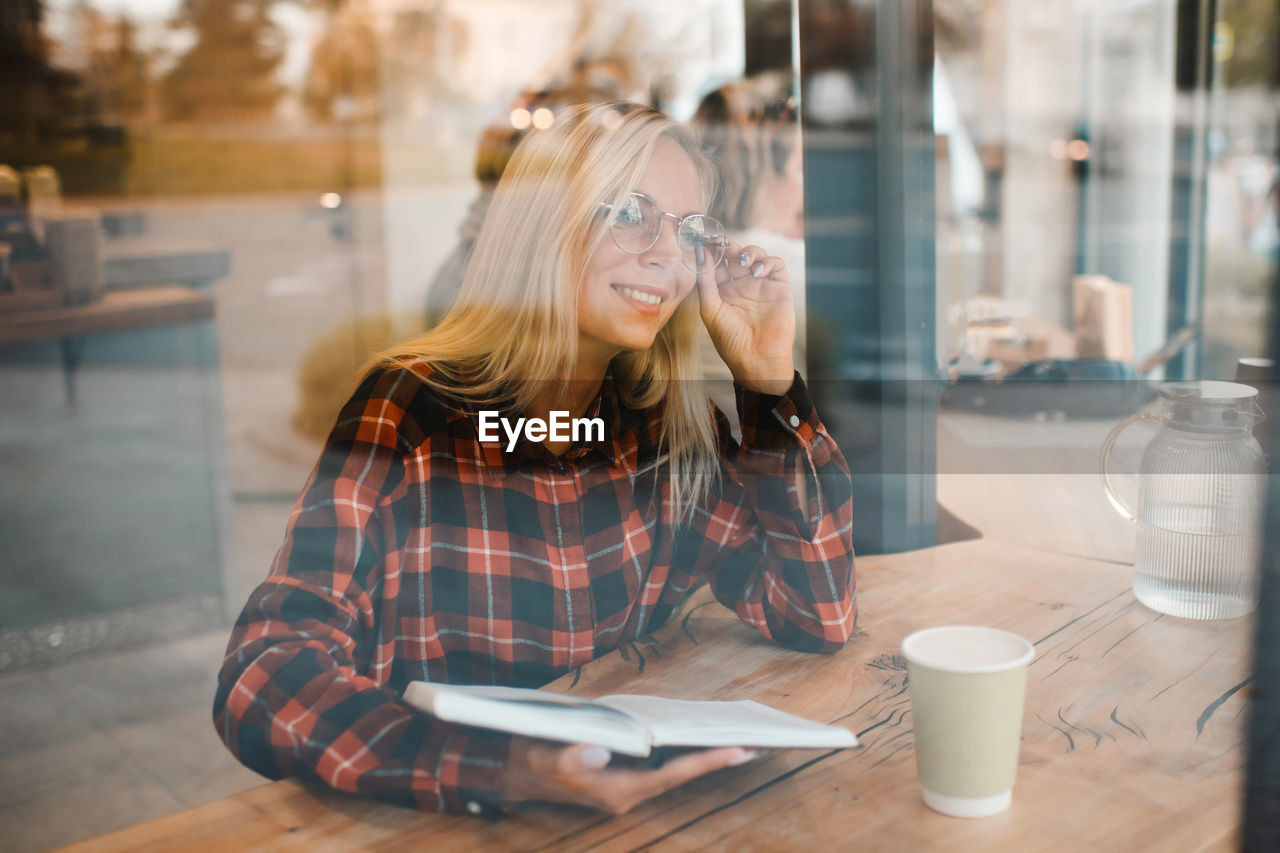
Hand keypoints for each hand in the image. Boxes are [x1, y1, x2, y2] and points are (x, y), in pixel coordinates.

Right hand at [501, 739, 756, 814]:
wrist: (513, 770)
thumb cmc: (531, 761)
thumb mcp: (544, 757)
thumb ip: (571, 757)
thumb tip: (603, 751)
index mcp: (616, 791)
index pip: (672, 775)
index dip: (705, 762)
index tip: (737, 749)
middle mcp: (627, 792)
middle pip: (681, 774)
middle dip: (715, 759)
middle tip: (756, 743)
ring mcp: (625, 785)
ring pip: (673, 769)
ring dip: (702, 755)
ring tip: (738, 737)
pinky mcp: (622, 775)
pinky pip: (661, 763)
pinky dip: (681, 750)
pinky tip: (697, 734)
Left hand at [696, 242, 795, 394]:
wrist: (757, 359)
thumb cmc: (730, 340)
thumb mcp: (710, 309)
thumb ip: (705, 280)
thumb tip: (701, 253)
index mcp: (722, 291)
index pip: (717, 263)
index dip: (712, 251)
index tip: (705, 241)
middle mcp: (741, 286)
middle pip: (736, 255)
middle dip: (729, 247)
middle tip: (723, 245)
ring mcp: (761, 285)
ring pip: (756, 255)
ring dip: (749, 251)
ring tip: (742, 260)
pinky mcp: (779, 287)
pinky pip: (776, 265)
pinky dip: (767, 262)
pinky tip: (757, 272)